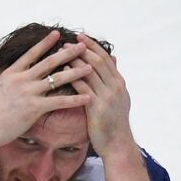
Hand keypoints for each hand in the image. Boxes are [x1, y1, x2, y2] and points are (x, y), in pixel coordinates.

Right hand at [0, 30, 92, 149]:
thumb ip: (1, 76)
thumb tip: (4, 67)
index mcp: (12, 74)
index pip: (31, 54)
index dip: (45, 43)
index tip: (57, 34)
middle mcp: (22, 80)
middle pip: (50, 62)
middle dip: (68, 52)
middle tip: (82, 46)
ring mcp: (29, 93)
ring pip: (58, 79)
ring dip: (76, 72)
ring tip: (90, 67)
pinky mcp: (34, 108)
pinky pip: (59, 101)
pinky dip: (75, 99)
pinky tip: (88, 97)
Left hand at [69, 33, 137, 159]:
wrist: (117, 144)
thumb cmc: (113, 123)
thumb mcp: (118, 99)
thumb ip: (112, 81)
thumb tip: (112, 61)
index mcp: (119, 82)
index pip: (105, 58)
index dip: (92, 46)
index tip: (80, 37)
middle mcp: (115, 86)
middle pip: (97, 61)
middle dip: (82, 49)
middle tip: (67, 40)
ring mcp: (107, 96)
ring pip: (90, 72)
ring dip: (74, 60)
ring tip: (61, 52)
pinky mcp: (97, 107)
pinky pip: (83, 88)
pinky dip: (72, 77)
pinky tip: (61, 72)